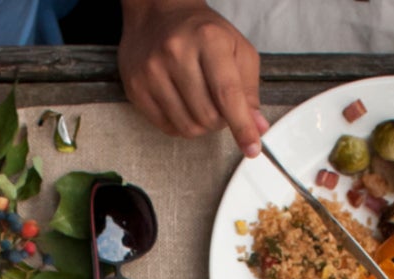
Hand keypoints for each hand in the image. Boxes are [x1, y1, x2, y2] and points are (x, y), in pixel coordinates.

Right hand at [119, 0, 267, 156]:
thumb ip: (249, 89)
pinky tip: (182, 103)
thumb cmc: (202, 34)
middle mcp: (176, 52)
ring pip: (188, 127)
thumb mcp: (236, 49)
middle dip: (220, 120)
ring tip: (199, 101)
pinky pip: (167, 128)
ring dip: (201, 124)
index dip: (241, 125)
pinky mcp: (136, 87)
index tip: (252, 148)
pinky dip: (181, 124)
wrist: (158, 14)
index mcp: (208, 38)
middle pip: (208, 117)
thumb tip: (257, 126)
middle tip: (218, 104)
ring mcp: (152, 71)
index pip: (227, 94)